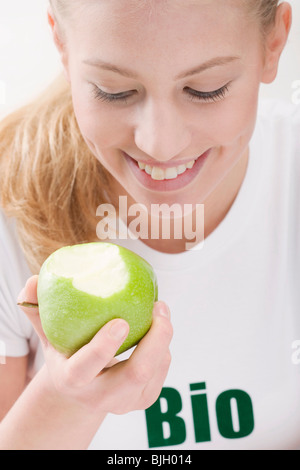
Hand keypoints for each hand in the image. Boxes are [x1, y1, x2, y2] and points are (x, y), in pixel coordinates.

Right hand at [18, 275, 172, 414]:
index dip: (104, 346)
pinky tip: (158, 327)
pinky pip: (162, 371)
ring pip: (153, 373)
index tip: (121, 321)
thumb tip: (31, 282)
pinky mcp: (143, 400)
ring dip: (163, 338)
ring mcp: (124, 402)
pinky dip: (164, 347)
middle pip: (134, 375)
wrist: (81, 390)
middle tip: (158, 307)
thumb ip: (38, 310)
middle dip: (153, 341)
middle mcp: (99, 396)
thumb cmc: (66, 353)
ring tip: (161, 309)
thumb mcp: (48, 335)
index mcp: (72, 379)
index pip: (86, 367)